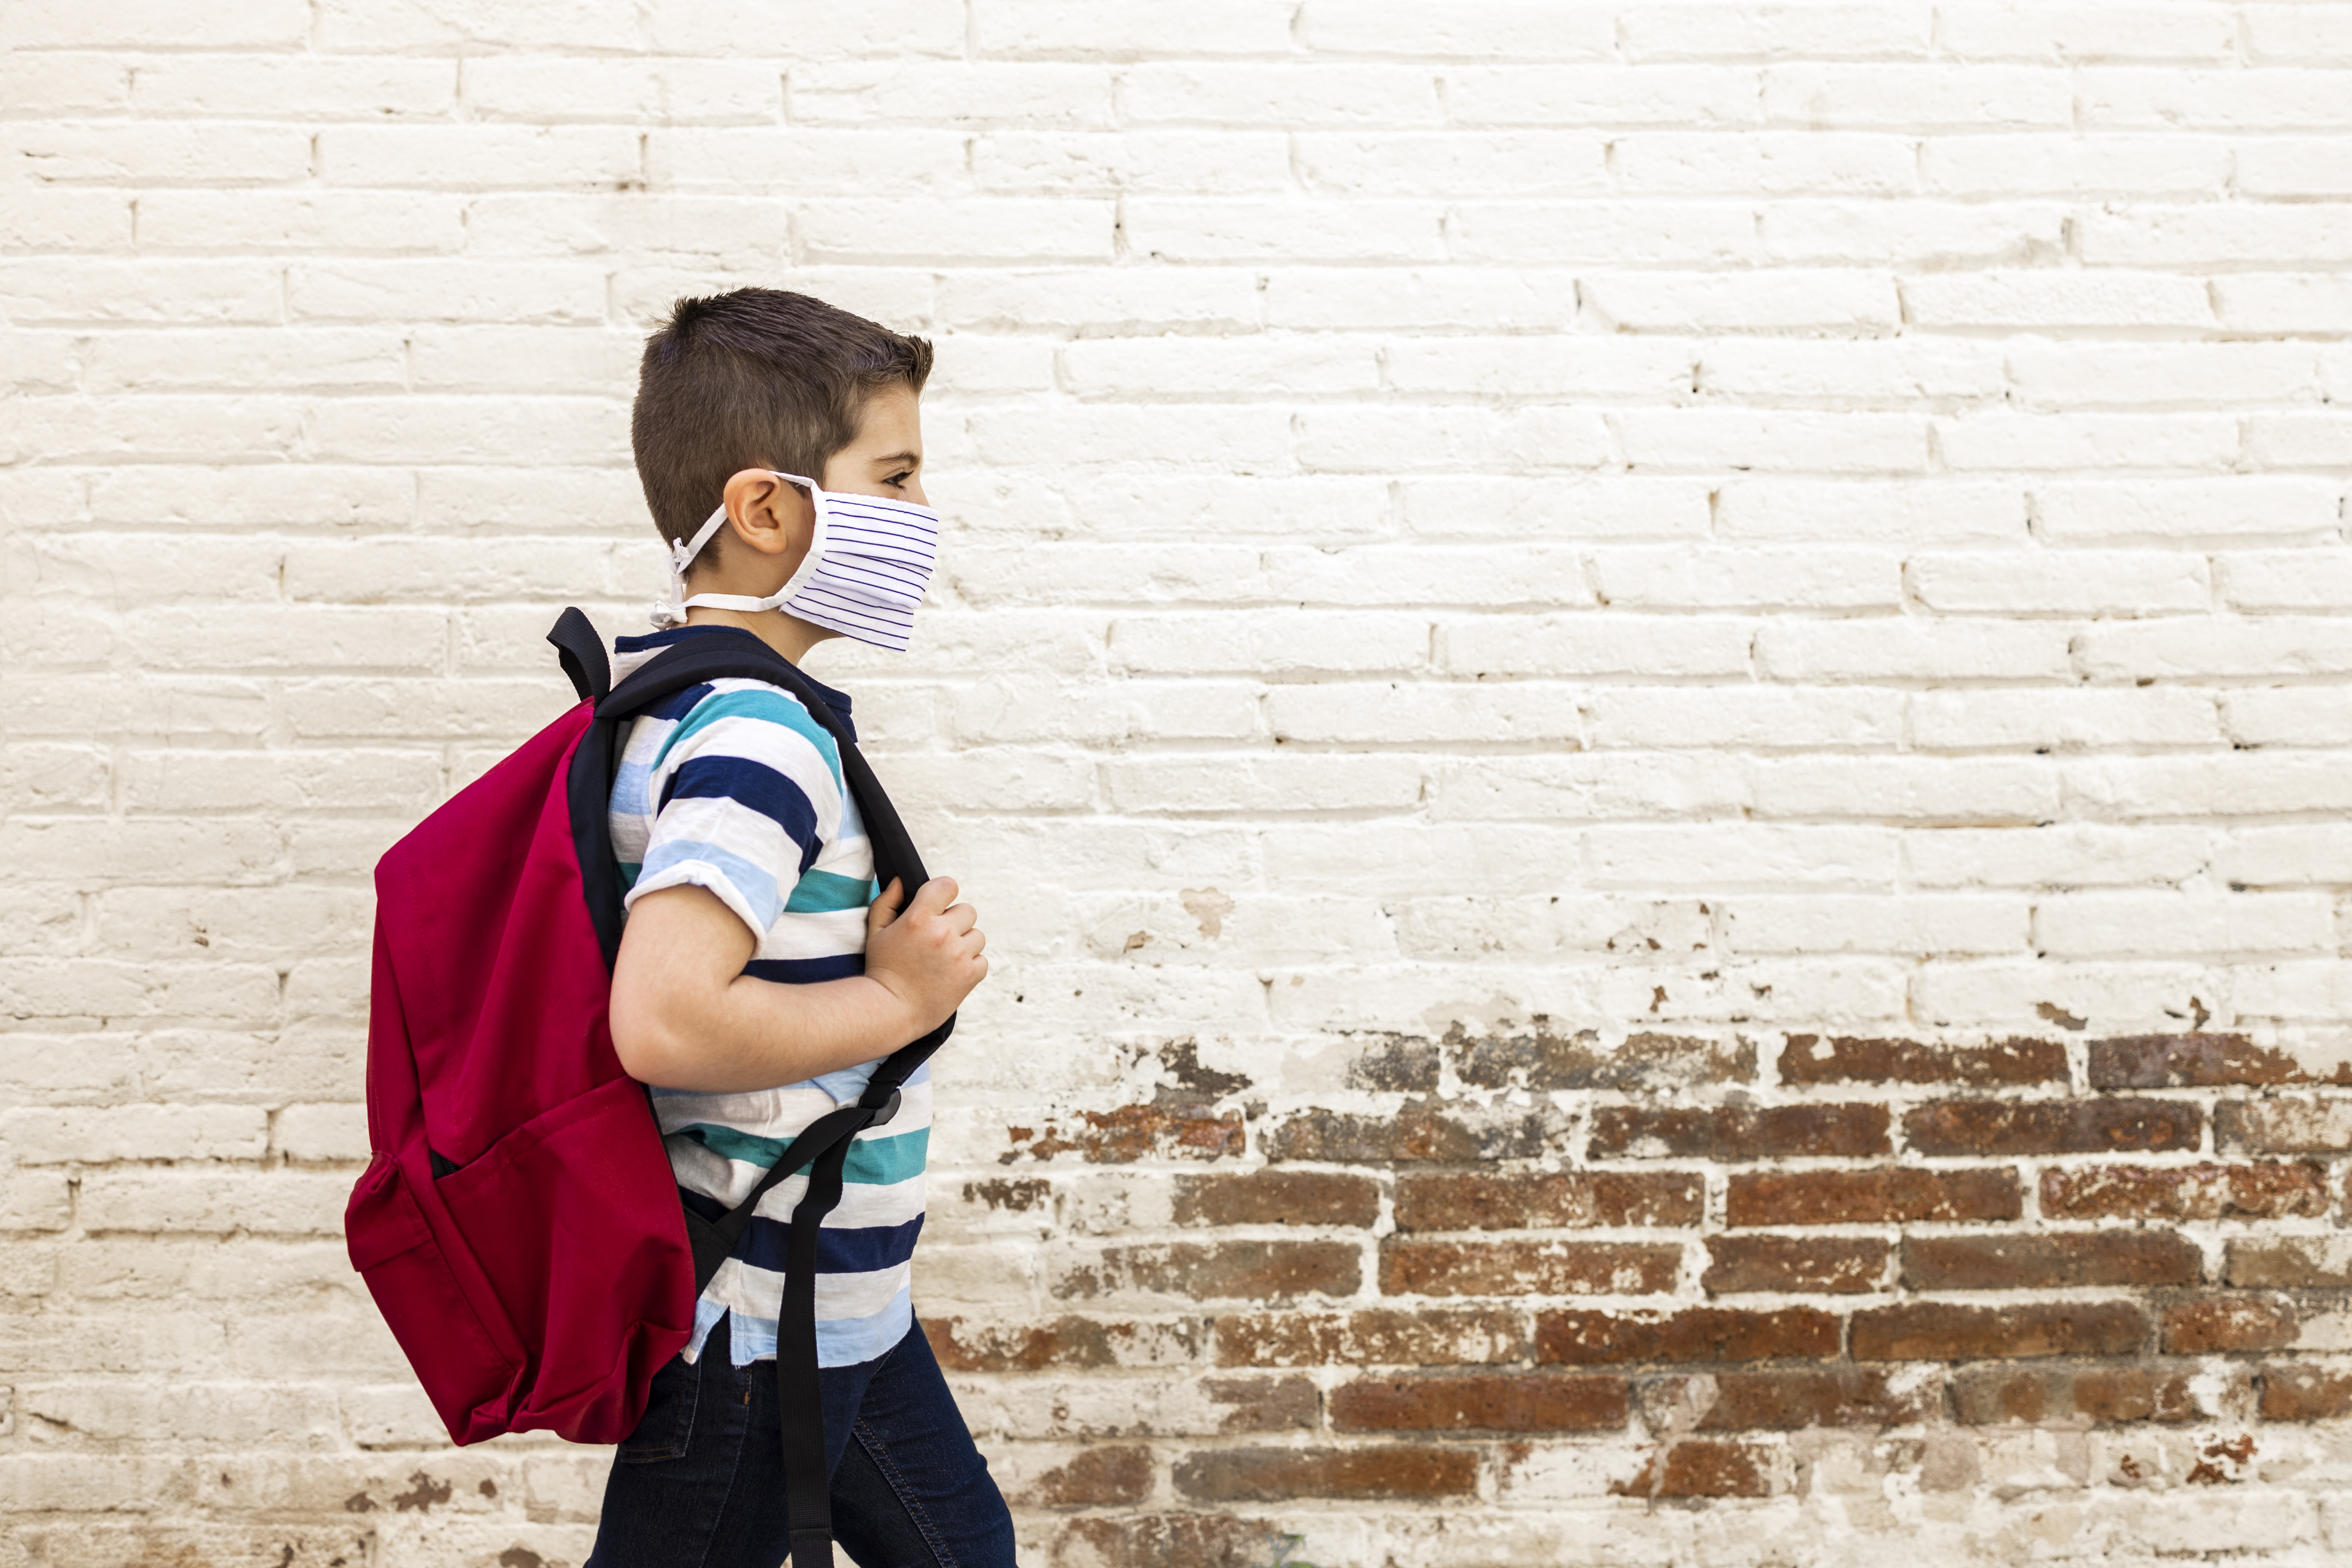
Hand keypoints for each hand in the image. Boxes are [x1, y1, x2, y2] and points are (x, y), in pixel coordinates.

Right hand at [864, 876, 986, 1036]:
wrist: (890, 1010)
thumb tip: (901, 881)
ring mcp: (959, 955)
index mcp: (919, 918)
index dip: (943, 893)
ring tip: (943, 958)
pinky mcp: (970, 975)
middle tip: (936, 939)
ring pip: (978, 935)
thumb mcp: (875, 931)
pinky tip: (950, 972)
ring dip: (964, 943)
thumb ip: (887, 901)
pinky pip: (982, 959)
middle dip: (954, 921)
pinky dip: (970, 965)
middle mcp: (942, 933)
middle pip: (967, 910)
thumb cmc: (882, 970)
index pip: (948, 885)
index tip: (937, 906)